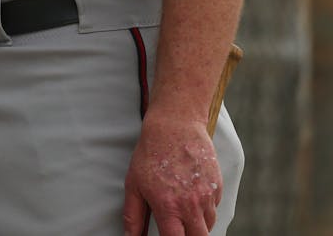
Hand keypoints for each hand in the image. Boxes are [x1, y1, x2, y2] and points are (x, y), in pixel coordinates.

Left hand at [123, 112, 221, 235]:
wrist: (175, 126)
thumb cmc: (151, 154)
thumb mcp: (133, 184)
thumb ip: (133, 216)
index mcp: (168, 206)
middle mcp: (191, 205)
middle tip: (177, 228)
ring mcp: (207, 196)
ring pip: (207, 226)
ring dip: (196, 225)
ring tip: (181, 209)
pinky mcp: (217, 187)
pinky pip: (213, 209)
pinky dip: (204, 209)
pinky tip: (191, 194)